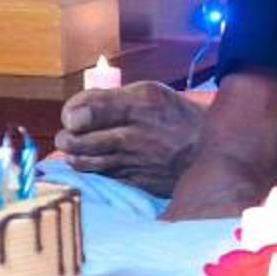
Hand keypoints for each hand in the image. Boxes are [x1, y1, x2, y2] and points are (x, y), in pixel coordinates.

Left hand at [55, 81, 206, 196]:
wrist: (210, 150)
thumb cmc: (174, 116)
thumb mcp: (149, 94)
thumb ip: (110, 98)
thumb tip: (74, 108)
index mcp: (138, 103)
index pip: (86, 110)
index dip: (71, 114)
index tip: (73, 117)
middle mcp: (134, 132)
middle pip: (78, 140)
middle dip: (66, 138)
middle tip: (70, 136)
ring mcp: (135, 160)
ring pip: (85, 162)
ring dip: (75, 156)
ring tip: (78, 151)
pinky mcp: (138, 181)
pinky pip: (102, 178)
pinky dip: (92, 171)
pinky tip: (96, 164)